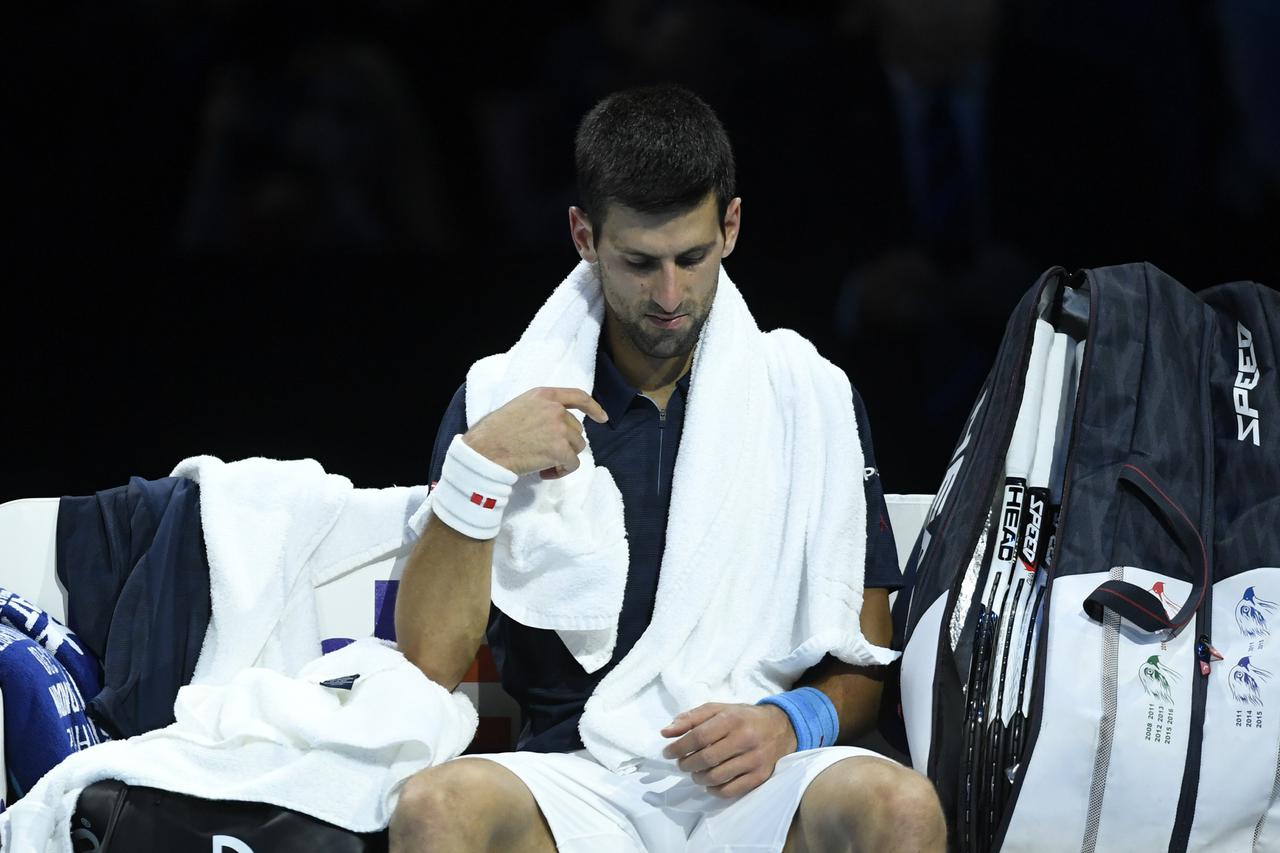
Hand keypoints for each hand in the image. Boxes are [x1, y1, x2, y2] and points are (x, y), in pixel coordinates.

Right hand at [463, 387, 607, 477]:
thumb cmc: (495, 432)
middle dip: (565, 443)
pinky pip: (572, 464)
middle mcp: (555, 409)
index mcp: (544, 395)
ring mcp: (559, 429)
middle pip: (577, 429)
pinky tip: (544, 473)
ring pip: (577, 447)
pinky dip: (561, 471)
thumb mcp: (519, 407)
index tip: (602, 417)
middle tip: (544, 453)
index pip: (578, 396)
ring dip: (563, 458)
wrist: (485, 450)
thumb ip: (541, 410)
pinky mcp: (560, 449)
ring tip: (543, 463)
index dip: (594, 407)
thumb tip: (559, 425)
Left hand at [660, 702, 797, 797]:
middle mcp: (745, 739)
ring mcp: (754, 760)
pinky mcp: (760, 776)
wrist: (781, 727)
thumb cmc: (743, 717)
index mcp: (732, 719)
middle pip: (706, 758)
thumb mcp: (718, 709)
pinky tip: (709, 782)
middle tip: (681, 764)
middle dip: (686, 764)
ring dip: (698, 777)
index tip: (668, 752)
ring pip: (717, 777)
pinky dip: (714, 790)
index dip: (679, 747)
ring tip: (694, 772)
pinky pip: (730, 791)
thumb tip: (665, 733)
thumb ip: (691, 718)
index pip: (699, 736)